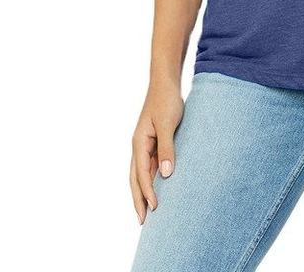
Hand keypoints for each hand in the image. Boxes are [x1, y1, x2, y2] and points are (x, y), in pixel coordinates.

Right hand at [129, 76, 184, 223]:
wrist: (165, 83)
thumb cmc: (166, 101)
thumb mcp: (168, 124)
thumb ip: (167, 148)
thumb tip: (165, 175)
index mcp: (139, 143)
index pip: (141, 174)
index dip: (147, 192)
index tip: (154, 208)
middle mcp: (139, 146)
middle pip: (135, 178)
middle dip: (138, 199)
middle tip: (142, 221)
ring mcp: (144, 144)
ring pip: (141, 173)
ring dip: (143, 191)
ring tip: (148, 210)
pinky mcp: (153, 141)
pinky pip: (149, 165)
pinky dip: (151, 179)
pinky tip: (158, 187)